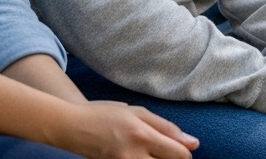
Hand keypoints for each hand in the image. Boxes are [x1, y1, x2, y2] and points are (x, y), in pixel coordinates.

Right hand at [54, 100, 197, 158]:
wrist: (72, 127)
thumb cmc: (105, 114)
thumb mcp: (138, 112)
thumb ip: (167, 128)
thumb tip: (193, 143)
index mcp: (142, 136)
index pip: (179, 155)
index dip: (185, 153)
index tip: (181, 148)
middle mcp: (133, 156)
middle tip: (165, 151)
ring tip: (151, 153)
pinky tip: (140, 156)